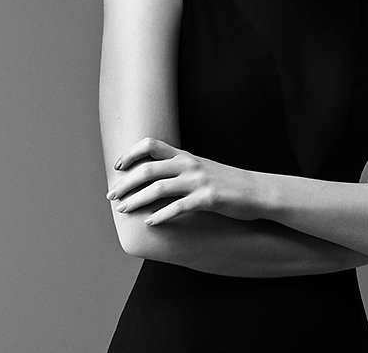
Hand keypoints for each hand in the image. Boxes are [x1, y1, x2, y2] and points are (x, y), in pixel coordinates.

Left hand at [106, 138, 260, 224]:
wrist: (256, 191)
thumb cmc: (226, 182)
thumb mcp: (201, 168)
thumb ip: (179, 169)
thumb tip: (154, 177)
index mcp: (185, 156)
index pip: (151, 144)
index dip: (130, 154)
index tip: (117, 167)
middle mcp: (189, 165)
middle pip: (148, 169)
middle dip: (125, 184)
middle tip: (111, 196)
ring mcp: (198, 181)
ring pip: (158, 188)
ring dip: (136, 200)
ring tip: (123, 210)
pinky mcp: (207, 198)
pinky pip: (178, 207)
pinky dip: (160, 215)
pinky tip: (150, 222)